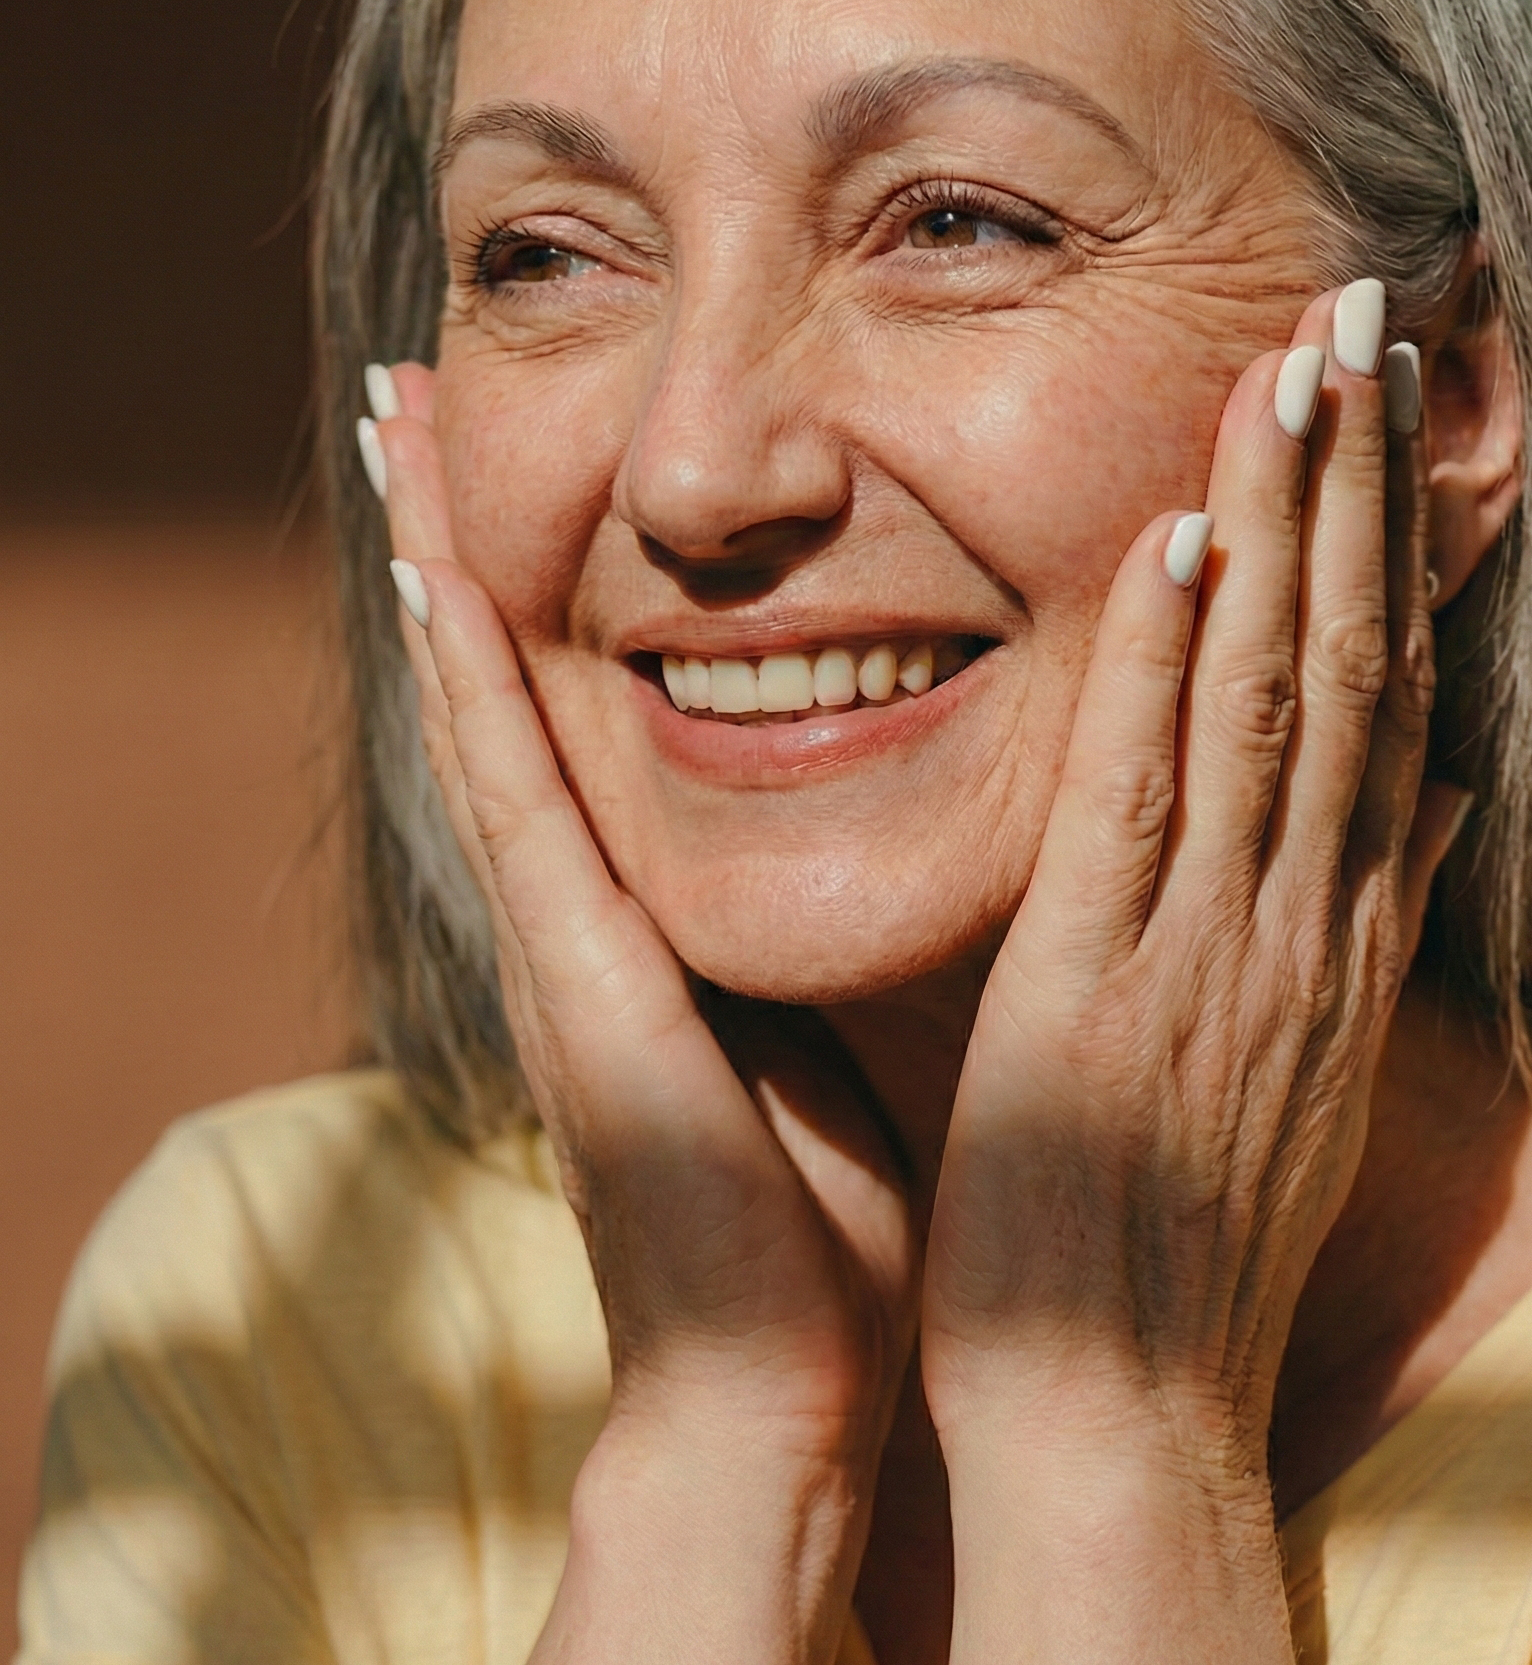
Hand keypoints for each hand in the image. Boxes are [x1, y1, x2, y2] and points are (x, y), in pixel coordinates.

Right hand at [367, 368, 912, 1663]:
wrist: (780, 1374)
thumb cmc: (819, 1205)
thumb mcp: (825, 1017)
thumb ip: (833, 912)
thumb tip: (909, 812)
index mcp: (651, 908)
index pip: (585, 704)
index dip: (545, 574)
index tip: (530, 441)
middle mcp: (587, 906)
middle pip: (517, 677)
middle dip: (463, 533)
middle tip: (413, 383)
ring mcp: (564, 947)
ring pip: (488, 715)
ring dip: (437, 568)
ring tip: (395, 424)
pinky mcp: (576, 995)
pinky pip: (514, 817)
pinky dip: (466, 696)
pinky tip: (434, 587)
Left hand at [920, 282, 1465, 1660]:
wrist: (1120, 1394)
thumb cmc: (1185, 1219)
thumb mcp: (1297, 1051)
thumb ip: (1354, 910)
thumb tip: (1429, 795)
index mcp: (1336, 928)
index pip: (1389, 695)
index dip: (1400, 540)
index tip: (1398, 407)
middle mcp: (1304, 916)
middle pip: (1352, 660)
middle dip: (1363, 483)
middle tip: (1372, 314)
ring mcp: (1216, 948)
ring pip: (1271, 701)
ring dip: (1289, 526)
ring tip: (1301, 368)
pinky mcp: (1104, 987)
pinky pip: (1148, 802)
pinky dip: (1171, 668)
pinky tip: (1185, 542)